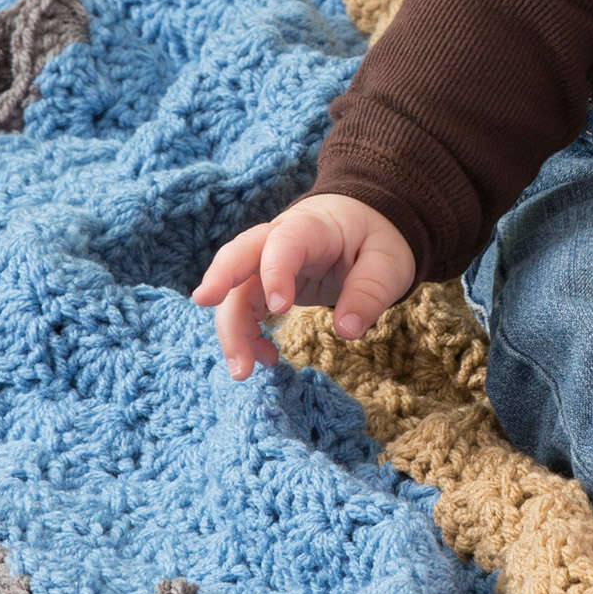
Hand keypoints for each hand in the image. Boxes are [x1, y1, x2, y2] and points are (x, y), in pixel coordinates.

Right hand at [190, 193, 415, 379]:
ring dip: (232, 329)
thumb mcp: (388, 263)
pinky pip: (243, 308)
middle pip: (239, 254)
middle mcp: (278, 239)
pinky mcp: (261, 283)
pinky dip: (246, 336)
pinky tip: (264, 358)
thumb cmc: (374, 239)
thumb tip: (347, 331)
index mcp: (312, 227)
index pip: (285, 243)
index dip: (276, 271)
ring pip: (235, 290)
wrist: (362, 223)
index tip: (281, 307)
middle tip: (203, 301)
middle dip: (221, 277)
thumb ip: (369, 293)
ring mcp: (265, 261)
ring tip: (244, 371)